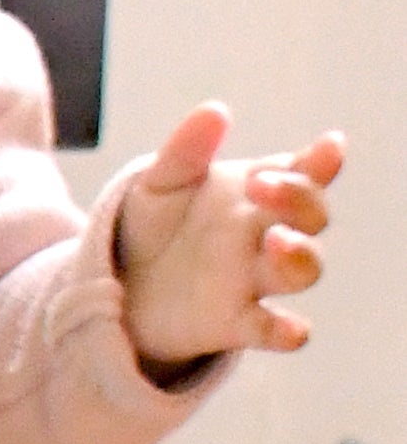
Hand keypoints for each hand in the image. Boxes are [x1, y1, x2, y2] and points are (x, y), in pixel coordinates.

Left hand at [115, 101, 338, 370]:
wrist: (116, 285)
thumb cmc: (153, 225)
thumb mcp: (159, 183)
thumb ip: (186, 151)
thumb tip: (214, 111)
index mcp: (259, 194)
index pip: (304, 173)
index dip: (320, 161)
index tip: (327, 147)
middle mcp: (267, 234)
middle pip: (312, 217)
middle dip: (300, 199)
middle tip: (262, 185)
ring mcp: (254, 279)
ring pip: (304, 270)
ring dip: (300, 256)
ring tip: (277, 241)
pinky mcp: (236, 322)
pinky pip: (274, 329)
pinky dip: (289, 332)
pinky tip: (292, 332)